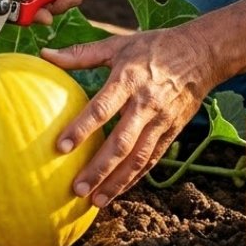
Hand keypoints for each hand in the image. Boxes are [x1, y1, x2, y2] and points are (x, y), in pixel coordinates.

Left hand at [42, 21, 219, 205]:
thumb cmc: (153, 46)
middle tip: (76, 188)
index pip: (102, 108)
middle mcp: (146, 103)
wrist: (201, 54)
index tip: (60, 147)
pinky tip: (116, 191)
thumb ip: (81, 54)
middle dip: (99, 168)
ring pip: (138, 158)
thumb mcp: (118, 44)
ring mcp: (161, 120)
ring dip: (116, 182)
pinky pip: (152, 159)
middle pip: (121, 142)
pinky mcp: (172, 131)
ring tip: (94, 201)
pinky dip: (134, 177)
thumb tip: (45, 55)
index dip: (82, 128)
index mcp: (129, 79)